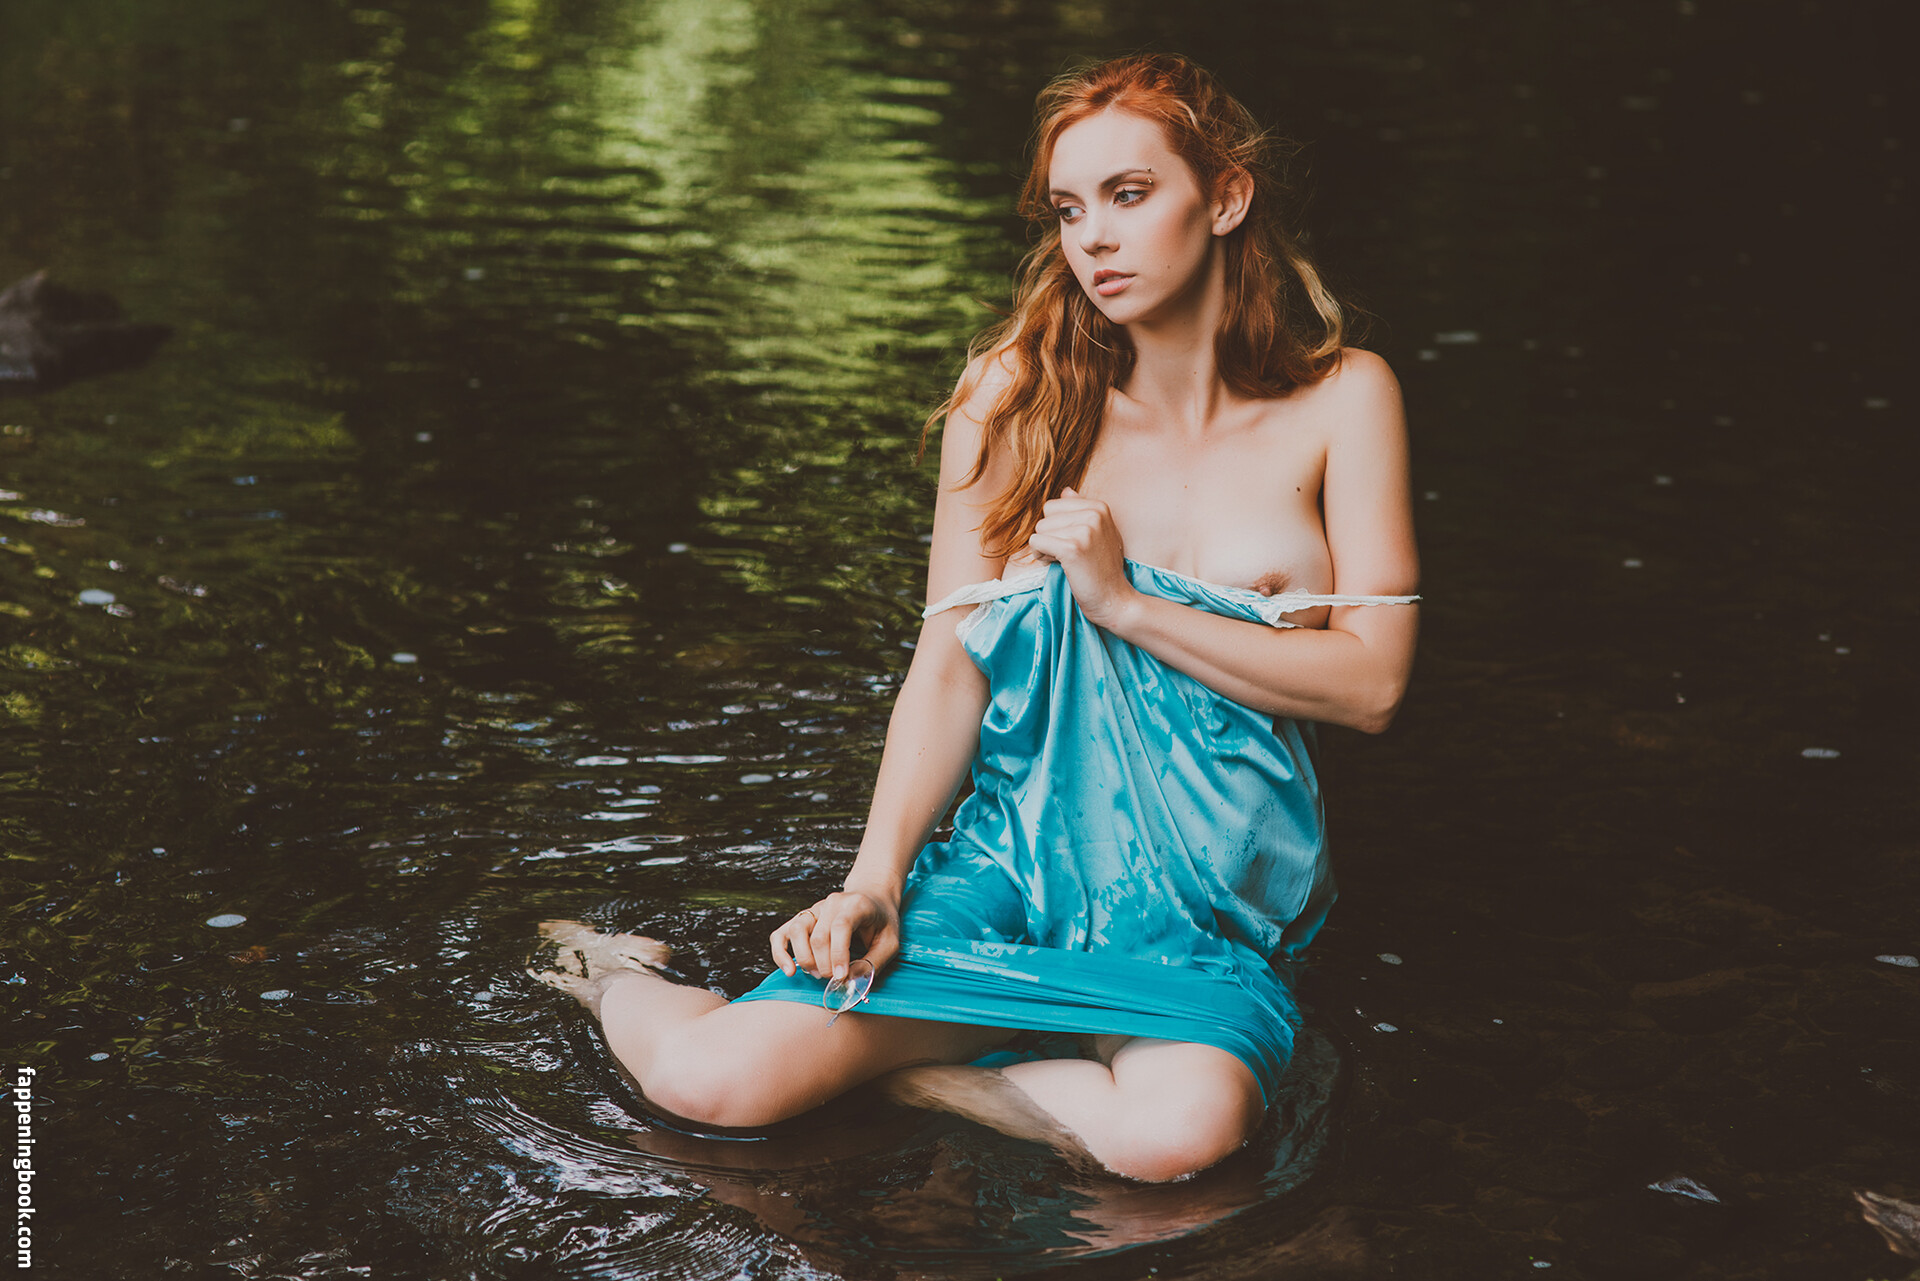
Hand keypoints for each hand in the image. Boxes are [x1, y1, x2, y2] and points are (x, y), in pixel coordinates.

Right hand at [769, 888, 900, 982]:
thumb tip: (850, 980)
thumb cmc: (882, 922)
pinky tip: (789, 970)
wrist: (872, 898)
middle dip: (825, 965)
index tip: (841, 976)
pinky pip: (781, 934)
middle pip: (818, 936)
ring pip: (797, 932)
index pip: (840, 927)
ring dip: (805, 959)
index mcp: (855, 905)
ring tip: (818, 974)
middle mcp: (831, 903)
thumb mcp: (891, 942)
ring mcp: (814, 909)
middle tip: (835, 979)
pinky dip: (780, 953)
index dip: (839, 954)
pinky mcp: (803, 918)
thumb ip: (874, 962)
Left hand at [1026, 486, 1137, 628]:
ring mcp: (1085, 530)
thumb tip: (1065, 490)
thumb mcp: (1099, 533)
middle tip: (1069, 554)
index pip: (1053, 505)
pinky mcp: (1073, 548)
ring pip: (1039, 529)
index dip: (1056, 527)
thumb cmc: (1103, 568)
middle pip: (1045, 517)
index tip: (1072, 543)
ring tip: (1066, 561)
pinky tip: (1058, 565)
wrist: (1114, 599)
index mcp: (1099, 507)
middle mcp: (1094, 514)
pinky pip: (1036, 542)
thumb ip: (1082, 510)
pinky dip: (1041, 556)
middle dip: (1049, 537)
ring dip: (1045, 548)